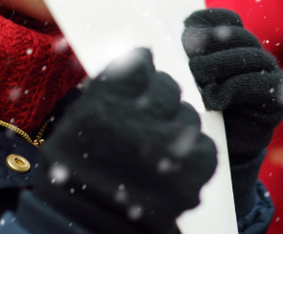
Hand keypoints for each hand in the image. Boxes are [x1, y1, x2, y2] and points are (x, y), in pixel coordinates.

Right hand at [30, 48, 216, 233]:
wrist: (86, 224)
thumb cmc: (78, 168)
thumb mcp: (79, 117)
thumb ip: (112, 85)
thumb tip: (143, 58)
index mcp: (107, 100)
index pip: (140, 63)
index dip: (140, 74)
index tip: (138, 82)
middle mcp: (141, 118)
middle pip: (168, 88)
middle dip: (158, 101)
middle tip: (144, 121)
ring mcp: (171, 146)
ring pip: (188, 116)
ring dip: (174, 128)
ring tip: (154, 150)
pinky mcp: (194, 172)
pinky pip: (204, 147)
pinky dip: (191, 155)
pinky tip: (171, 167)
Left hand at [183, 9, 282, 161]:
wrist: (217, 148)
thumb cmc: (196, 110)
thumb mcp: (185, 81)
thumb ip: (182, 58)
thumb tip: (172, 40)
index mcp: (231, 43)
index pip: (225, 18)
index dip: (207, 23)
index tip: (185, 32)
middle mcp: (253, 54)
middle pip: (237, 36)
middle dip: (212, 47)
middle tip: (192, 65)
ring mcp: (269, 75)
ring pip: (252, 56)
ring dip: (222, 67)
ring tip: (202, 84)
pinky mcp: (274, 100)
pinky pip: (260, 84)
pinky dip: (234, 89)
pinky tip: (215, 99)